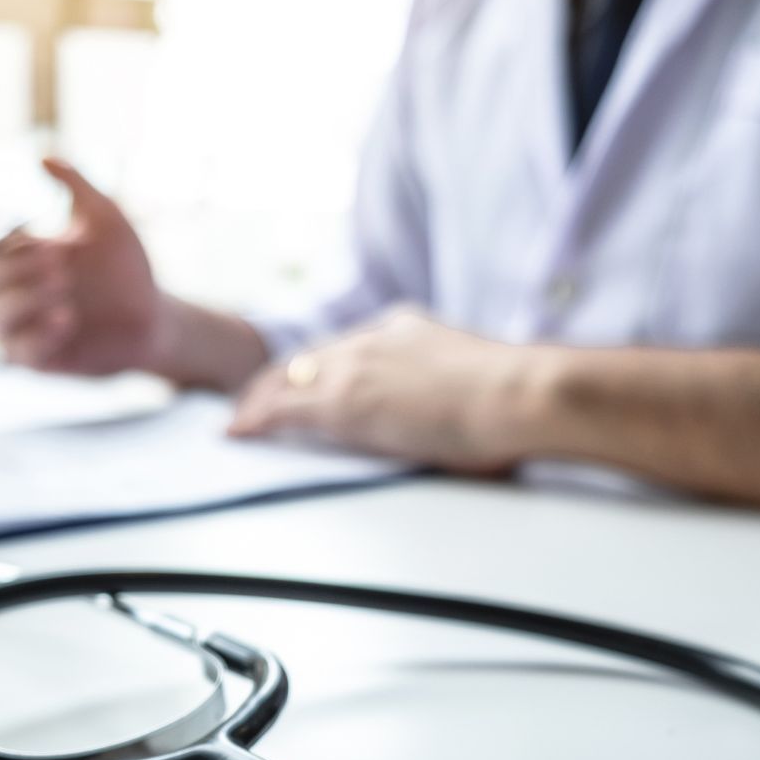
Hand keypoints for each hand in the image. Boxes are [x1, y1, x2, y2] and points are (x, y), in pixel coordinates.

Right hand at [0, 158, 165, 375]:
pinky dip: (37, 334)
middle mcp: (12, 291)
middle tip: (61, 261)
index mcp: (20, 255)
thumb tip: (43, 157)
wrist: (154, 318)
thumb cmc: (126, 268)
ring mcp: (22, 327)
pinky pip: (17, 352)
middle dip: (15, 265)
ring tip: (65, 290)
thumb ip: (76, 186)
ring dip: (23, 299)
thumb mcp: (107, 219)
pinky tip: (67, 318)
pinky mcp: (39, 360)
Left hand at [228, 307, 556, 471]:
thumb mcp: (479, 383)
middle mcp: (373, 339)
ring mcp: (355, 367)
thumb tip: (468, 418)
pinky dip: (256, 419)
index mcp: (406, 328)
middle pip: (309, 358)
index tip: (307, 379)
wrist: (521, 394)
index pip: (347, 347)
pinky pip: (282, 408)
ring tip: (240, 420)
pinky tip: (238, 431)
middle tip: (256, 401)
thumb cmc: (520, 399)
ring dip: (259, 400)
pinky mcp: (343, 401)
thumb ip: (457, 390)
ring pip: (287, 378)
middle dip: (280, 380)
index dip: (321, 366)